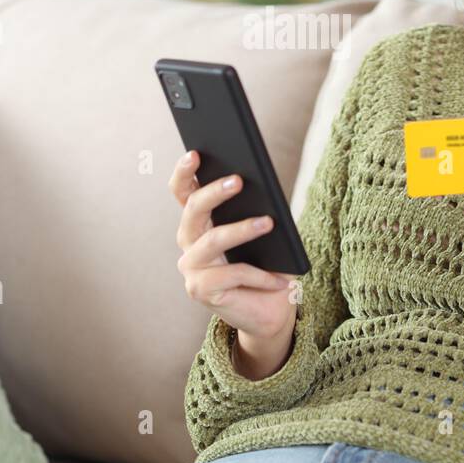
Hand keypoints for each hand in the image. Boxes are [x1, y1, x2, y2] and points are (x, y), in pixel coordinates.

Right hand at [168, 149, 298, 376]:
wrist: (272, 308)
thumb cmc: (268, 261)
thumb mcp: (263, 230)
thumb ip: (253, 208)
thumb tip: (257, 185)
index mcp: (198, 221)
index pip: (183, 191)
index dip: (184, 172)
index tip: (195, 153)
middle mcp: (188, 241)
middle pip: (193, 209)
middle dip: (214, 192)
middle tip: (238, 180)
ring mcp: (190, 267)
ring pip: (213, 241)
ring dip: (242, 230)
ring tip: (268, 222)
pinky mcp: (199, 290)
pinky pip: (232, 275)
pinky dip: (259, 275)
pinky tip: (280, 278)